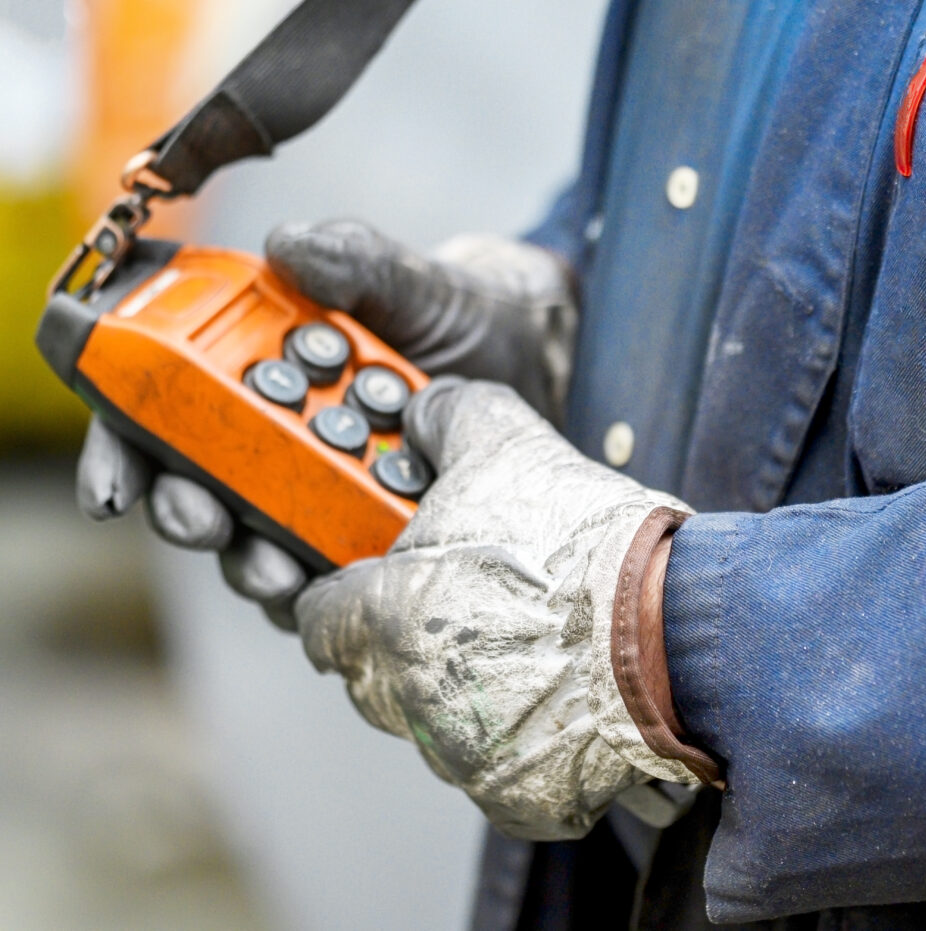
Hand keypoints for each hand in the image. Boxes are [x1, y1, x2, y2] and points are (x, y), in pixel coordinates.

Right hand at [74, 221, 576, 627]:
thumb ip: (354, 260)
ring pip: (262, 548)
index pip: (162, 411)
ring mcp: (322, 495)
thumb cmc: (459, 313)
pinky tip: (345, 595)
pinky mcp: (374, 539)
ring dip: (255, 567)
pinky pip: (340, 582)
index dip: (123, 449)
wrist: (539, 357)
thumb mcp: (410, 280)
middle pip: (199, 492)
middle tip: (205, 524)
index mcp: (256, 370)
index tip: (114, 488)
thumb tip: (289, 247)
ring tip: (278, 573)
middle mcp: (275, 440)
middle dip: (189, 516)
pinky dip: (335, 595)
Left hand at [294, 377, 699, 838]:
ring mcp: (462, 754)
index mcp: (386, 616)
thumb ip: (447, 417)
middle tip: (466, 610)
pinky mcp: (517, 798)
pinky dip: (522, 741)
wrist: (677, 629)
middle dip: (404, 647)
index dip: (344, 594)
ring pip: (436, 727)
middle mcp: (409, 696)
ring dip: (465, 695)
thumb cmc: (584, 544)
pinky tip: (561, 699)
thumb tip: (419, 411)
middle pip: (372, 679)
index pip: (317, 618)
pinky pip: (498, 772)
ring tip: (528, 651)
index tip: (376, 582)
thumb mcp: (510, 444)